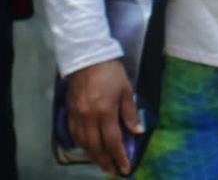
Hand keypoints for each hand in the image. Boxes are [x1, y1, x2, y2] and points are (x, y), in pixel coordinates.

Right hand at [66, 59, 141, 175]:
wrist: (87, 58)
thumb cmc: (111, 72)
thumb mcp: (127, 90)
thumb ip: (131, 112)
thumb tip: (137, 131)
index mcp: (105, 112)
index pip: (113, 141)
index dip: (119, 156)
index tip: (125, 168)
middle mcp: (89, 117)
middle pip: (96, 146)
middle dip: (105, 161)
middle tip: (112, 170)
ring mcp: (77, 115)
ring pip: (83, 143)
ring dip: (92, 155)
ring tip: (102, 162)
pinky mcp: (69, 112)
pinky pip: (74, 134)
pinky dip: (82, 144)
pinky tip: (88, 148)